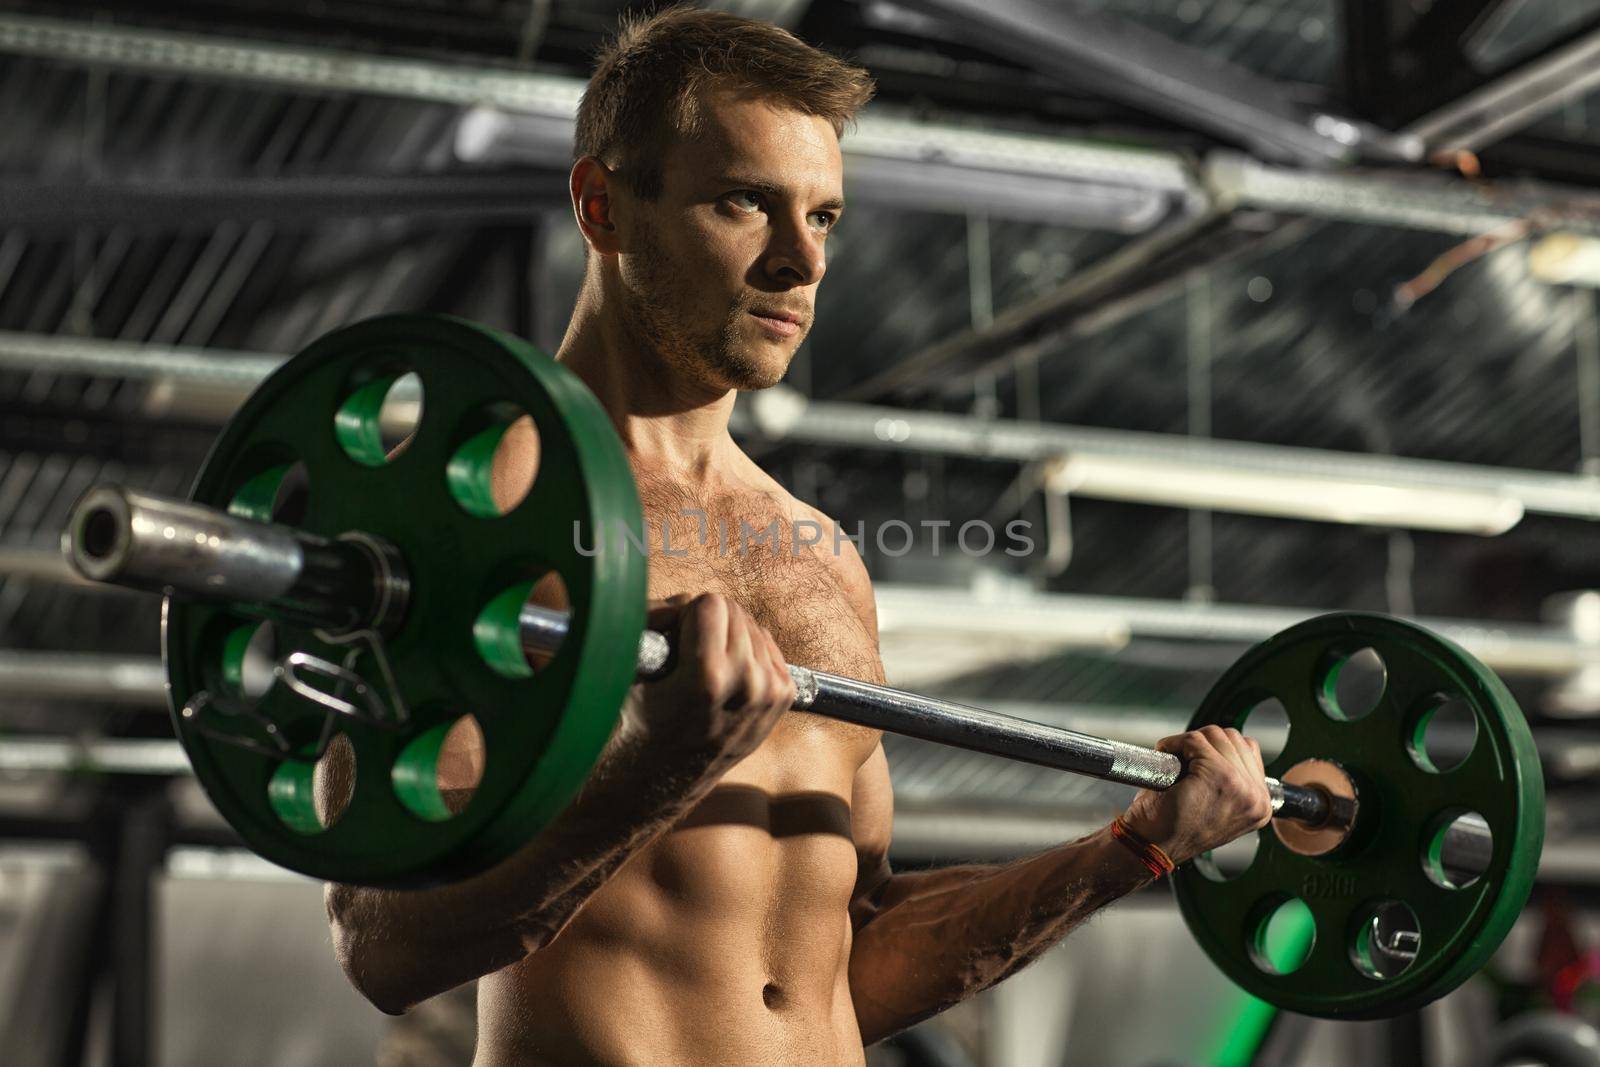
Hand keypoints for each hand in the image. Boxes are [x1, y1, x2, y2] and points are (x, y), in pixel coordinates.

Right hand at [624, 592, 796, 776]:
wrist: (653, 790)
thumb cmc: (630, 736)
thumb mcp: (624, 679)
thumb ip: (648, 626)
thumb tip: (677, 602)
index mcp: (709, 680)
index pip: (710, 603)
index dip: (681, 616)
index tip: (666, 641)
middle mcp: (749, 686)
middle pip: (734, 611)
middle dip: (704, 622)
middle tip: (679, 654)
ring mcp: (770, 694)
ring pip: (752, 626)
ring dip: (725, 637)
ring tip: (699, 670)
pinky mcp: (782, 699)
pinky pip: (767, 646)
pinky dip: (744, 652)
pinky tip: (721, 676)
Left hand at [1117, 726, 1272, 866]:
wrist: (1151, 846)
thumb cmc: (1174, 827)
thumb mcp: (1218, 807)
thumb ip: (1233, 781)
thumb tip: (1227, 745)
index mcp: (1260, 805)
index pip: (1248, 751)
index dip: (1217, 750)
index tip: (1197, 762)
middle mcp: (1257, 797)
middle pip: (1233, 739)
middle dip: (1204, 743)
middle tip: (1182, 759)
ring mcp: (1241, 786)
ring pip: (1215, 735)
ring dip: (1190, 742)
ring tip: (1174, 760)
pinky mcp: (1218, 775)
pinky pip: (1195, 740)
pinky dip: (1175, 743)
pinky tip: (1165, 756)